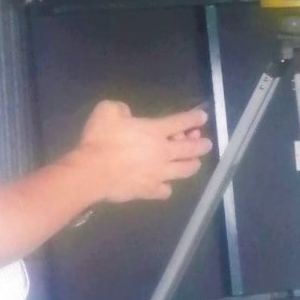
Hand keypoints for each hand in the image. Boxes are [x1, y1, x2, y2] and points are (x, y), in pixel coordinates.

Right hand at [72, 100, 211, 202]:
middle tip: (207, 144)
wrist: (91, 172)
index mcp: (154, 130)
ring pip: (185, 171)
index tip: (203, 117)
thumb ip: (121, 109)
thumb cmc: (99, 140)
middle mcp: (163, 152)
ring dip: (192, 165)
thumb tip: (128, 114)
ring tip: (194, 163)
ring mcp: (159, 174)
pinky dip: (167, 187)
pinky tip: (164, 184)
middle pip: (190, 149)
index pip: (181, 122)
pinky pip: (166, 191)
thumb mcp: (107, 110)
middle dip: (202, 145)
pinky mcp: (150, 191)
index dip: (194, 118)